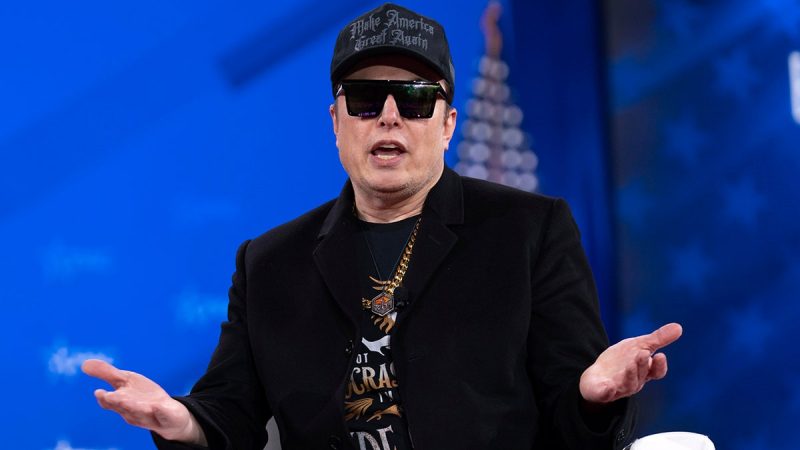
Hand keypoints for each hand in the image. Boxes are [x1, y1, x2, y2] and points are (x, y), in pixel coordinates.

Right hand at [81, 359, 206, 444]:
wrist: (169, 415)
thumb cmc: (142, 397)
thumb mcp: (126, 382)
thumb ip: (106, 373)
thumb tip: (84, 364)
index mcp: (122, 402)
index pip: (111, 402)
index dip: (105, 398)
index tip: (99, 392)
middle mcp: (134, 410)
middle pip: (124, 407)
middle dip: (118, 403)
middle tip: (111, 397)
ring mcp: (151, 414)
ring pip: (142, 412)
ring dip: (137, 407)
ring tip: (134, 401)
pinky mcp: (168, 415)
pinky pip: (165, 414)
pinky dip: (161, 410)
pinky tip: (159, 406)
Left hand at [579, 323, 682, 403]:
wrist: (597, 376)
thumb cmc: (622, 361)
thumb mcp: (638, 346)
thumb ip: (657, 339)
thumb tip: (679, 327)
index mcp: (644, 371)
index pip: (657, 372)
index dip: (659, 366)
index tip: (660, 355)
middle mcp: (634, 382)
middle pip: (641, 375)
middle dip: (642, 364)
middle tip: (643, 352)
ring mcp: (619, 388)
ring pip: (627, 384)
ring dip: (630, 374)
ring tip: (630, 363)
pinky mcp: (603, 392)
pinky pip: (606, 393)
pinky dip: (607, 391)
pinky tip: (607, 386)